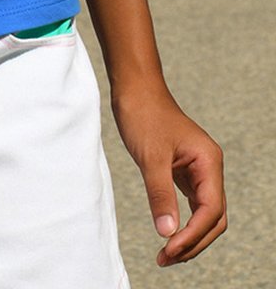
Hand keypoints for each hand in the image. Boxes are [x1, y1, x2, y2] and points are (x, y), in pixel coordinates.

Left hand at [112, 84, 226, 266]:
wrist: (134, 88)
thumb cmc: (144, 114)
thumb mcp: (150, 156)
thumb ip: (160, 195)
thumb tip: (168, 234)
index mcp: (208, 162)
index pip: (211, 210)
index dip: (193, 235)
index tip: (169, 249)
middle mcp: (208, 167)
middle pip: (213, 218)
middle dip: (193, 242)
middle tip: (166, 258)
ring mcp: (197, 169)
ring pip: (203, 214)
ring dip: (188, 236)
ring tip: (165, 254)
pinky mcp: (183, 170)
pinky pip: (190, 203)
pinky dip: (182, 222)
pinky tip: (168, 233)